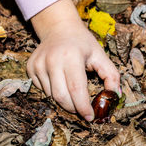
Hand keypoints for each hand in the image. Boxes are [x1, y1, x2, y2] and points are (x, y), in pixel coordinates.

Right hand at [27, 0, 119, 120]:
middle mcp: (52, 60)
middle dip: (73, 108)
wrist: (59, 28)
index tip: (90, 117)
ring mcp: (38, 64)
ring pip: (51, 96)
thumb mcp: (100, 56)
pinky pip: (42, 90)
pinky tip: (59, 81)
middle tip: (82, 110)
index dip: (83, 106)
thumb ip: (111, 76)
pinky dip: (53, 92)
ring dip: (64, 100)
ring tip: (72, 91)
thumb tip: (115, 95)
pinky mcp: (30, 68)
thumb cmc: (83, 44)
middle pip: (61, 97)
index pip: (76, 89)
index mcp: (71, 56)